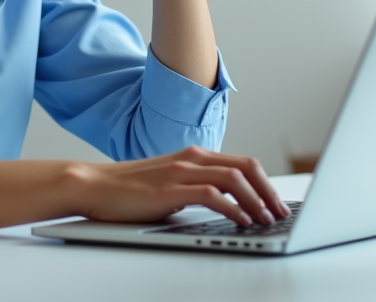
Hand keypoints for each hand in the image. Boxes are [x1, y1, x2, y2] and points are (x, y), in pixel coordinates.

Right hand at [69, 146, 291, 226]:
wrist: (94, 185)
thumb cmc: (130, 189)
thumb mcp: (171, 183)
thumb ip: (196, 186)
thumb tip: (226, 204)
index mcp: (195, 155)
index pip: (243, 164)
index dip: (265, 184)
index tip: (277, 204)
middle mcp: (192, 158)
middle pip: (246, 168)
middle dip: (269, 192)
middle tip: (281, 214)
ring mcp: (181, 171)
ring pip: (234, 179)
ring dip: (256, 201)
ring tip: (266, 220)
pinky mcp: (170, 189)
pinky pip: (212, 195)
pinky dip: (233, 208)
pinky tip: (242, 221)